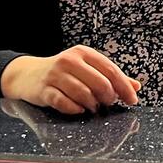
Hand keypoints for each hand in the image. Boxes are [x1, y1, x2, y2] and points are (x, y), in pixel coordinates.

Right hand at [0, 46, 140, 114]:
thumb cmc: (62, 72)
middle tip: (107, 104)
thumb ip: (110, 76)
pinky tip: (78, 109)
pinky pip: (64, 102)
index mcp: (83, 53)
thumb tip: (135, 86)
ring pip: (84, 94)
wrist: (27, 74)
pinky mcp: (44, 90)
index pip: (110, 69)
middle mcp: (70, 61)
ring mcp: (55, 75)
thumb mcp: (86, 68)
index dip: (124, 86)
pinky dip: (74, 108)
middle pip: (100, 83)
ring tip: (92, 107)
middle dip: (108, 98)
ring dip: (92, 105)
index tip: (132, 99)